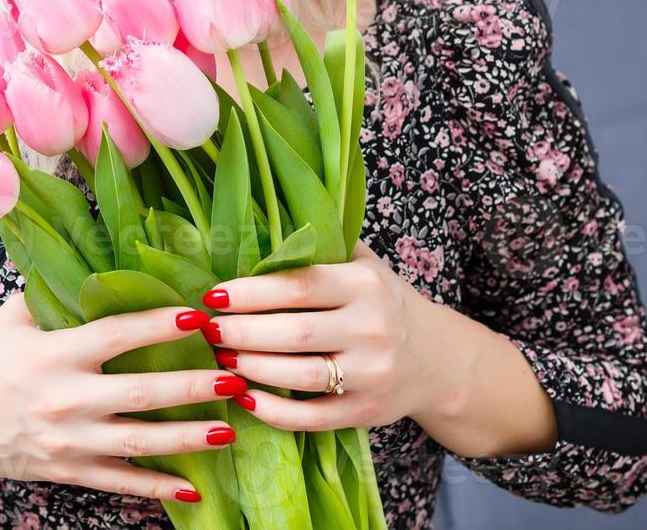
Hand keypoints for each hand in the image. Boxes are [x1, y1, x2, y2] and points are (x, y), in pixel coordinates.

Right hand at [0, 291, 243, 505]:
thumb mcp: (10, 321)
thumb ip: (50, 292)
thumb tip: (94, 255)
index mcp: (51, 355)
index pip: (114, 336)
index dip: (157, 325)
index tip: (197, 317)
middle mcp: (63, 399)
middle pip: (139, 393)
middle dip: (191, 386)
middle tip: (234, 377)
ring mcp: (68, 441)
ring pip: (138, 442)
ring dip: (187, 436)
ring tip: (229, 427)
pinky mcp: (69, 472)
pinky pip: (121, 482)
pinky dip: (159, 487)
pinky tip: (196, 485)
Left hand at [199, 239, 438, 431]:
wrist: (438, 360)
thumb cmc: (384, 304)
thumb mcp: (365, 265)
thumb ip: (323, 247)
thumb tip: (256, 229)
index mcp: (365, 285)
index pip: (298, 285)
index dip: (250, 292)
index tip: (213, 296)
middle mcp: (371, 328)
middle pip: (292, 332)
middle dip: (240, 331)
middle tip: (207, 329)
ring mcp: (371, 374)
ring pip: (298, 374)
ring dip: (250, 368)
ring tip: (220, 358)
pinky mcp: (366, 412)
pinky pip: (311, 417)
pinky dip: (273, 411)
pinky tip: (245, 397)